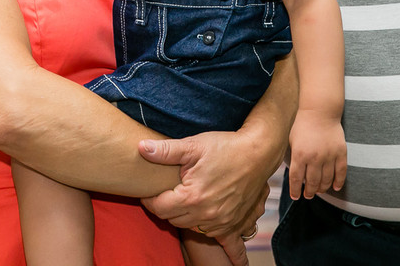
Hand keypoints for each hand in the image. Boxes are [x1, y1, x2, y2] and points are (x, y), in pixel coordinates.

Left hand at [138, 133, 273, 237]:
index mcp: (191, 197)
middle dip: (167, 208)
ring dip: (186, 218)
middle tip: (167, 194)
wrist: (258, 153)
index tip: (148, 192)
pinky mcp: (235, 224)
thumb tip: (141, 148)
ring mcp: (221, 222)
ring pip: (193, 228)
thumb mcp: (193, 145)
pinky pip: (230, 245)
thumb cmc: (226, 147)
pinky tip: (234, 263)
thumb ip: (165, 150)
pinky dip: (227, 249)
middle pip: (174, 219)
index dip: (150, 199)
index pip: (159, 208)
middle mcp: (205, 214)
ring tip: (186, 203)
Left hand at [287, 110, 346, 199]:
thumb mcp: (291, 140)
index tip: (296, 196)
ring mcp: (329, 156)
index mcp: (299, 154)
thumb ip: (292, 157)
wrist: (320, 111)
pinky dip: (338, 182)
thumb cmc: (302, 125)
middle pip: (312, 182)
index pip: (296, 179)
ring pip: (326, 180)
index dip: (295, 191)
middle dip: (309, 192)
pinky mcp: (340, 153)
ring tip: (318, 191)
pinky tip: (335, 187)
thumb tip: (293, 175)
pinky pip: (341, 172)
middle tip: (308, 195)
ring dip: (322, 188)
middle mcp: (314, 158)